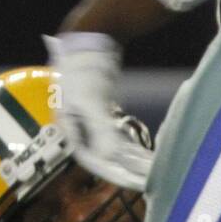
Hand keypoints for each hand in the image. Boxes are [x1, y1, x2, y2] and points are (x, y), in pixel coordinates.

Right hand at [44, 32, 152, 189]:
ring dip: (127, 157)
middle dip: (125, 169)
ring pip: (109, 145)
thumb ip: (100, 129)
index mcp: (70, 129)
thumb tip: (110, 156)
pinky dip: (127, 141)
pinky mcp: (100, 108)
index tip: (137, 184)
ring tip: (149, 168)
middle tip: (149, 179)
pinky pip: (115, 132)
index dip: (115, 174)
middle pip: (102, 155)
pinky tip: (142, 149)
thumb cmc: (85, 69)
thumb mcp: (92, 101)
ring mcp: (88, 117)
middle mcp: (77, 127)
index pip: (94, 161)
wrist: (87, 38)